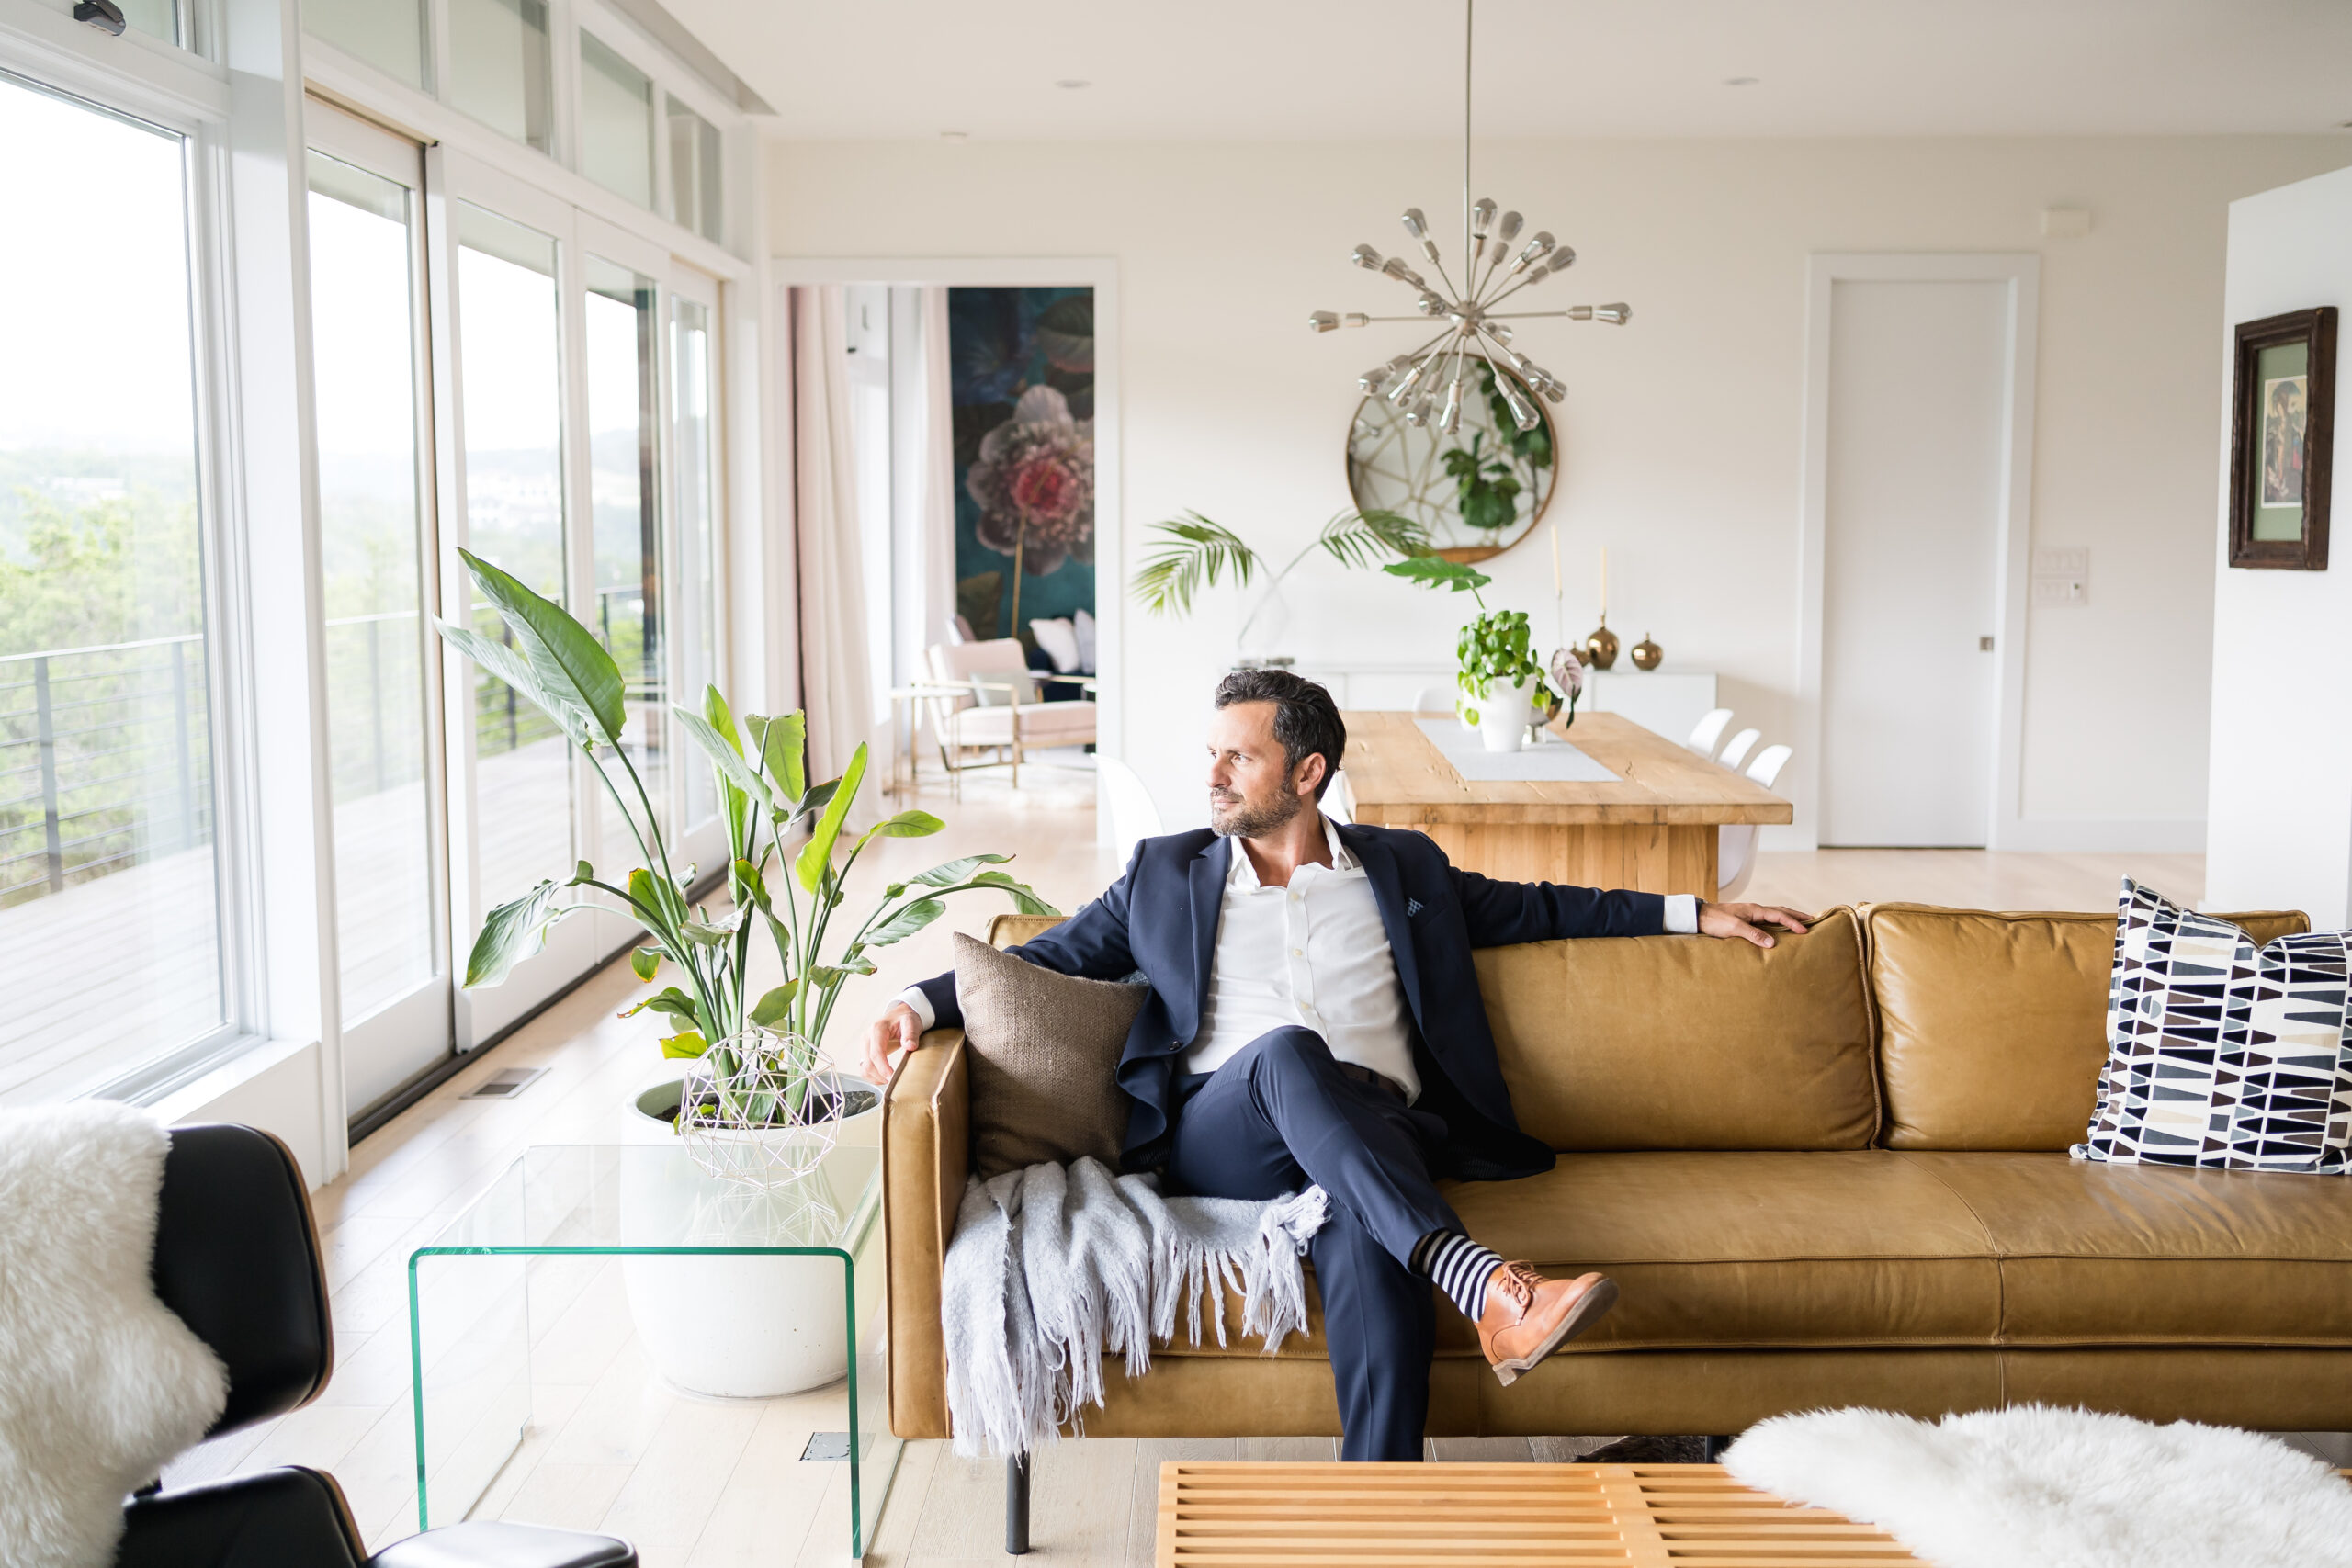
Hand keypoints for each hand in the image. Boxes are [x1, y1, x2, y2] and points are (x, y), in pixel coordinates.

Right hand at [861, 1001, 924, 1085]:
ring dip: (876, 1078)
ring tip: (890, 1080)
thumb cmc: (905, 1019)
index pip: (876, 1053)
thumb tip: (910, 1046)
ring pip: (864, 1068)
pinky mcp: (865, 1052)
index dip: (883, 1068)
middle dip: (881, 1076)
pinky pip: (864, 1068)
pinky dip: (872, 1077)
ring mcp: (864, 1045)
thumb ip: (911, 1034)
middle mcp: (867, 1037)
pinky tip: (884, 1077)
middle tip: (895, 1081)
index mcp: (877, 1029)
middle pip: (868, 1063)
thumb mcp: (912, 1022)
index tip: (893, 1078)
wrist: (900, 1015)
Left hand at [1697, 900, 1813, 948]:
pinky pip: (1766, 921)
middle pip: (1780, 911)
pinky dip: (1777, 923)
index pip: (1779, 915)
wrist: (1698, 917)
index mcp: (1754, 910)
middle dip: (1796, 915)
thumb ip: (1753, 934)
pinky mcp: (1745, 920)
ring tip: (1800, 923)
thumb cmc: (1714, 921)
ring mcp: (1750, 914)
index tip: (1805, 930)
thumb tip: (1772, 943)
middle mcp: (1755, 910)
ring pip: (1774, 915)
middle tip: (1812, 920)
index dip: (1793, 923)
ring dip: (1788, 918)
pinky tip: (1779, 930)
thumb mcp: (1734, 928)